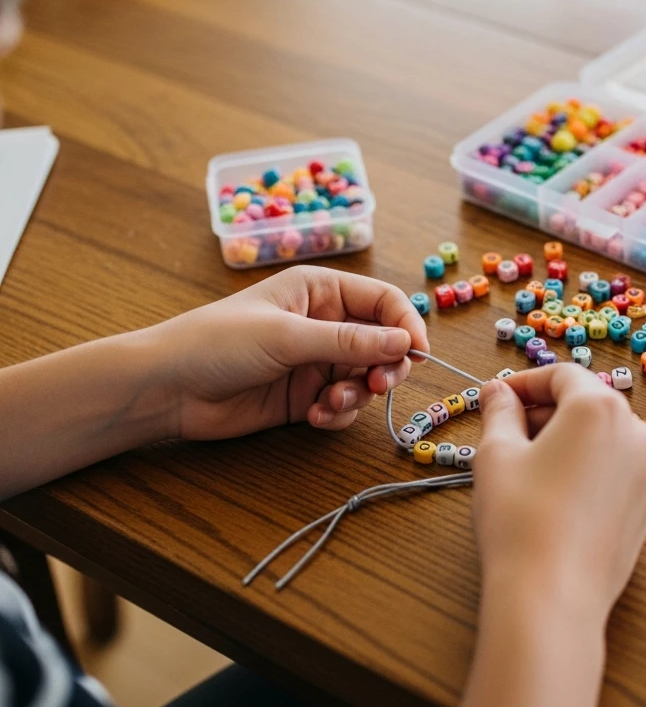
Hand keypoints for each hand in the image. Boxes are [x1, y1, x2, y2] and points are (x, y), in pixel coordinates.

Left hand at [150, 266, 428, 440]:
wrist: (167, 389)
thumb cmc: (216, 343)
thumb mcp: (286, 336)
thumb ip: (348, 340)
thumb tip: (405, 341)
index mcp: (321, 291)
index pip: (384, 301)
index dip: (406, 324)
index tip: (417, 353)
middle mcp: (325, 323)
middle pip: (383, 342)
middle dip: (385, 366)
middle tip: (377, 384)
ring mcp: (316, 360)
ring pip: (366, 377)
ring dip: (357, 394)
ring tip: (329, 403)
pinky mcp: (306, 395)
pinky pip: (343, 404)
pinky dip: (337, 413)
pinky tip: (313, 416)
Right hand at [474, 364, 645, 621]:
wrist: (552, 597)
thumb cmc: (520, 518)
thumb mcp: (496, 454)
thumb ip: (500, 412)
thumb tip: (498, 393)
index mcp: (598, 408)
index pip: (561, 376)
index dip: (524, 383)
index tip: (497, 398)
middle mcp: (634, 433)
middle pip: (586, 403)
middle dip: (545, 411)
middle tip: (505, 431)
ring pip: (602, 439)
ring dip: (566, 440)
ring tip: (526, 466)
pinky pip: (613, 472)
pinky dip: (586, 470)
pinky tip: (553, 496)